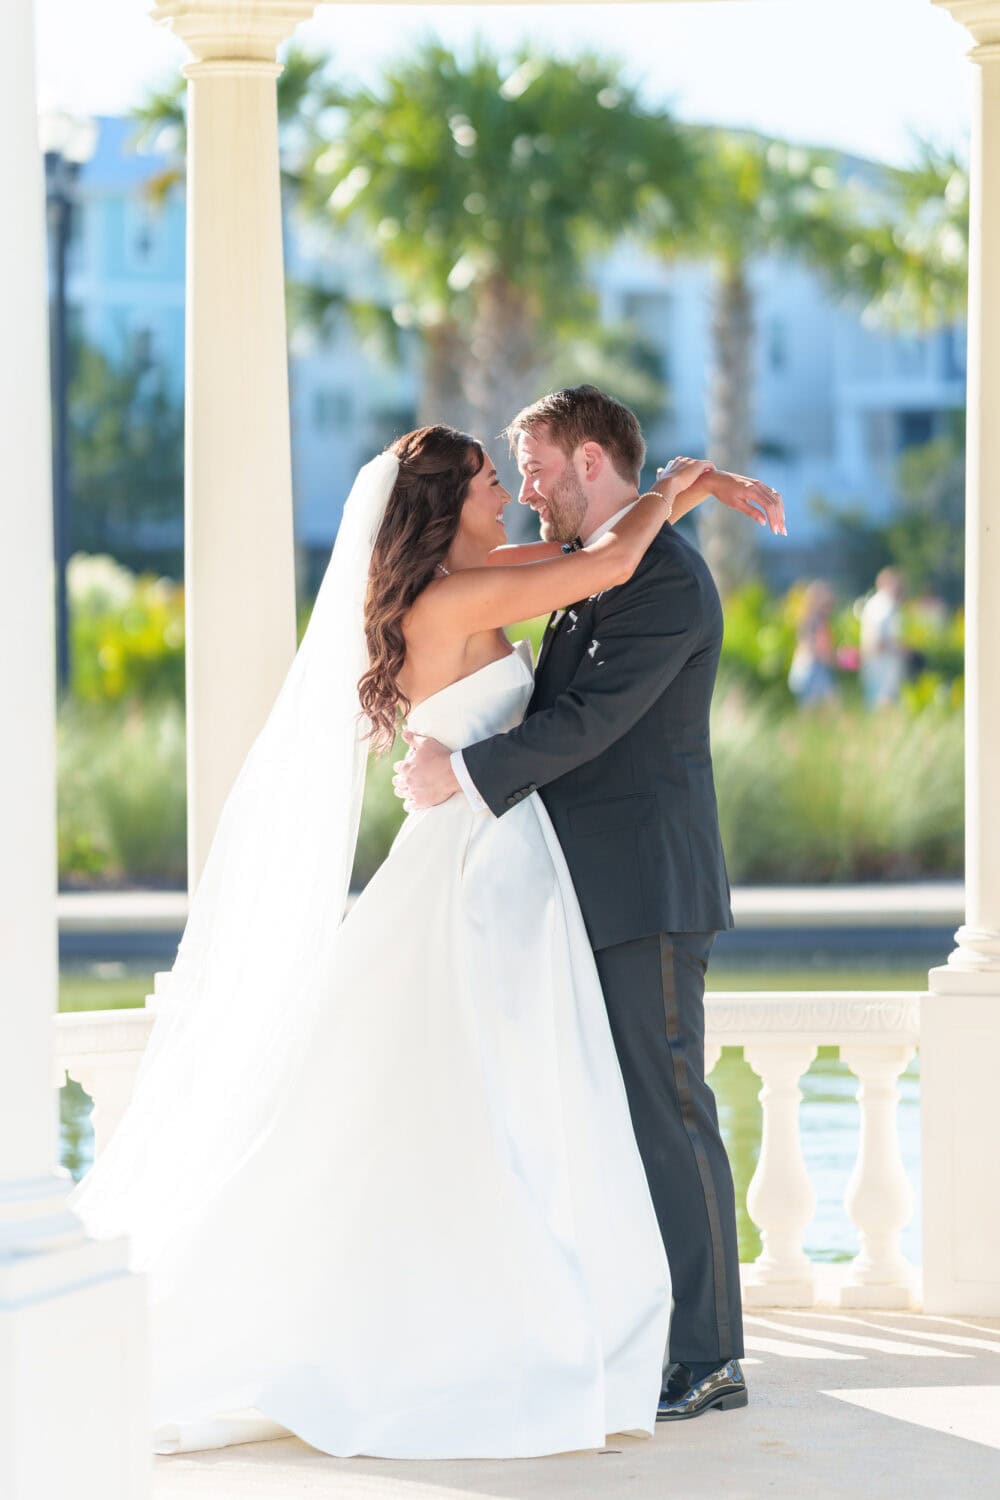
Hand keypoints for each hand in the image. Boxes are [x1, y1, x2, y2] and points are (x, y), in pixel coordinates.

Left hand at [392, 730, 458, 811]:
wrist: (453, 773)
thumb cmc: (440, 756)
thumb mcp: (426, 743)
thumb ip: (413, 738)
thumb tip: (403, 731)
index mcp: (406, 767)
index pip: (397, 768)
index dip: (401, 766)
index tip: (406, 766)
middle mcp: (407, 781)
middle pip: (396, 782)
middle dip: (400, 779)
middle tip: (406, 778)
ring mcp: (413, 792)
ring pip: (401, 793)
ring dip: (402, 790)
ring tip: (407, 789)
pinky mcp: (421, 802)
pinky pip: (409, 806)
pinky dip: (409, 804)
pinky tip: (411, 802)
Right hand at [655, 458, 786, 535]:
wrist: (713, 480)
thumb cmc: (726, 491)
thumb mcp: (740, 502)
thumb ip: (752, 510)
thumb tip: (763, 522)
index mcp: (758, 489)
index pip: (775, 503)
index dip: (780, 516)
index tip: (781, 530)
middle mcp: (759, 486)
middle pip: (776, 503)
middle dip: (780, 518)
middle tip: (783, 532)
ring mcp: (754, 486)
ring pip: (772, 502)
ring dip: (777, 516)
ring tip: (777, 529)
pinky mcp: (747, 489)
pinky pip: (762, 501)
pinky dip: (769, 511)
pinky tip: (767, 522)